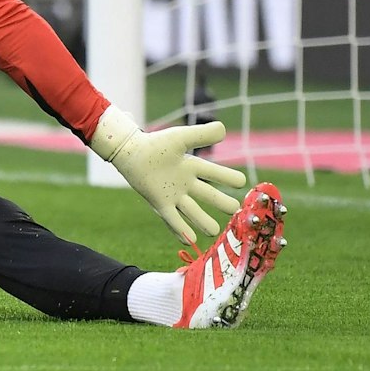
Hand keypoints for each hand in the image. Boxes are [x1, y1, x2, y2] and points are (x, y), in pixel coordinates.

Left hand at [90, 107, 246, 245]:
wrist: (127, 151)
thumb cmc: (154, 144)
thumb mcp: (180, 137)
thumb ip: (201, 134)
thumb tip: (223, 129)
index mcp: (192, 166)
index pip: (214, 173)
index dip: (227, 177)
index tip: (242, 182)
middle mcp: (185, 183)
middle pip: (208, 195)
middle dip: (222, 203)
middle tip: (235, 209)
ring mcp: (173, 194)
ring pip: (192, 211)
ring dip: (202, 221)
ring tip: (215, 232)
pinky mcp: (159, 202)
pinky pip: (172, 219)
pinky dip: (180, 229)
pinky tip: (189, 241)